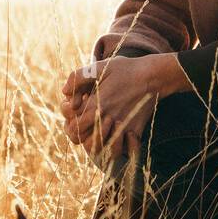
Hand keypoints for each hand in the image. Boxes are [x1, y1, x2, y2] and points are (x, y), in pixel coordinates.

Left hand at [60, 54, 179, 159]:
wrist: (153, 74)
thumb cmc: (125, 69)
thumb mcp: (99, 66)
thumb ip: (77, 77)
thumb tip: (64, 93)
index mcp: (96, 105)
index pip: (74, 128)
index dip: (71, 125)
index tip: (76, 115)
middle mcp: (108, 119)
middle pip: (86, 143)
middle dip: (83, 137)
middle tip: (86, 127)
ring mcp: (123, 126)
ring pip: (106, 151)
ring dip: (101, 147)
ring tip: (100, 136)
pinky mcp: (136, 130)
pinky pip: (129, 150)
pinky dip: (124, 150)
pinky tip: (120, 141)